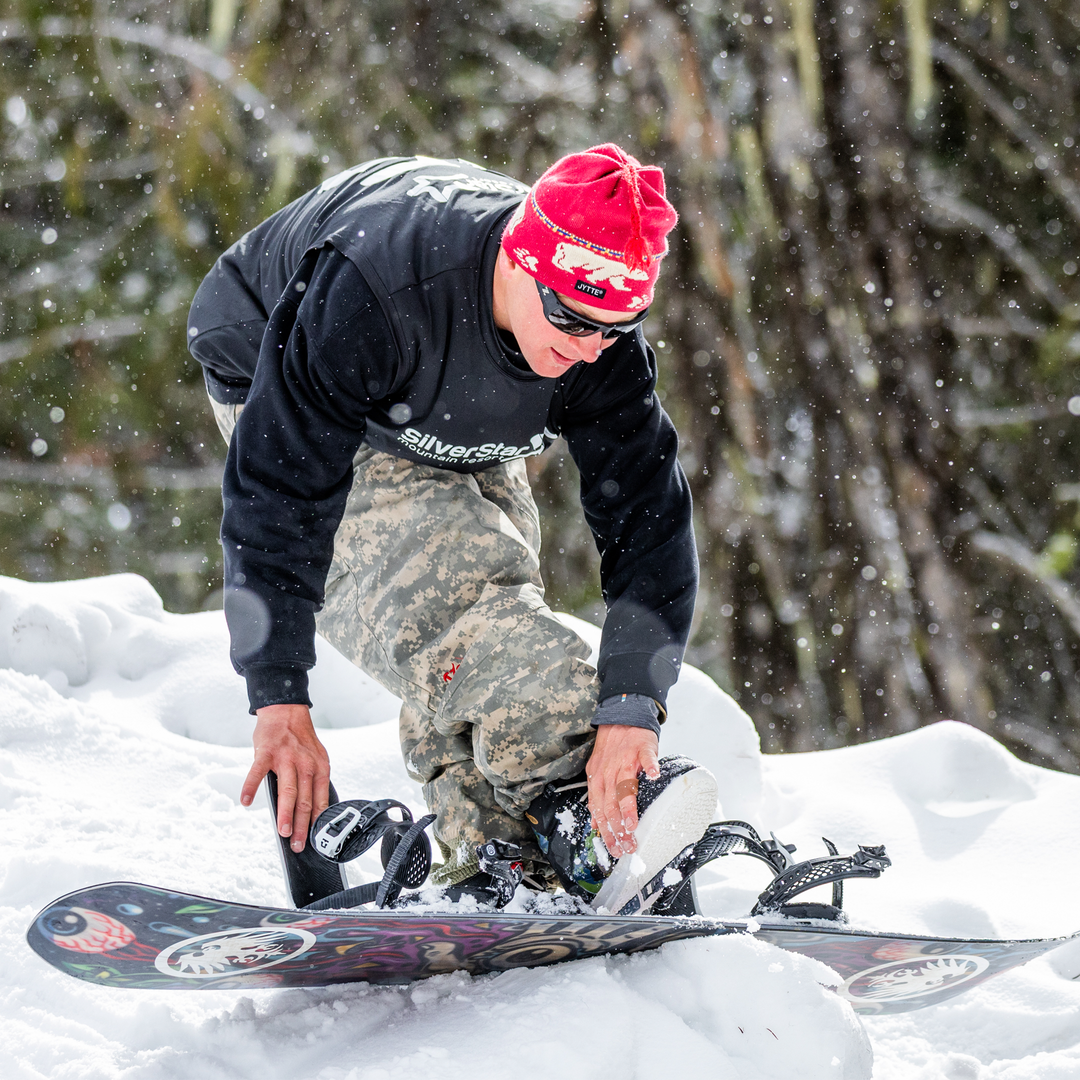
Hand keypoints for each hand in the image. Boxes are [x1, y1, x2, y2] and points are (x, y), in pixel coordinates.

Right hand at [240, 703, 330, 852]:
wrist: (286, 711)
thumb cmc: (300, 739)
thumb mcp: (316, 758)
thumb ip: (314, 781)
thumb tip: (311, 812)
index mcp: (319, 768)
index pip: (320, 800)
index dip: (317, 822)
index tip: (314, 840)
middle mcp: (305, 764)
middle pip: (305, 800)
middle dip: (302, 825)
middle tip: (298, 844)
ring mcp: (285, 758)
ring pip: (287, 791)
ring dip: (285, 813)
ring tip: (283, 832)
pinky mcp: (266, 752)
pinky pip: (257, 772)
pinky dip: (250, 787)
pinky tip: (246, 802)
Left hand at [585, 724, 660, 858]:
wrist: (621, 718)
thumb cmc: (612, 748)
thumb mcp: (598, 772)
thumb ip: (597, 798)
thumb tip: (595, 824)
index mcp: (597, 779)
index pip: (598, 810)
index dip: (605, 832)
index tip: (613, 848)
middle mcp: (608, 772)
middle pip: (610, 805)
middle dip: (617, 829)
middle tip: (627, 846)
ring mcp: (625, 760)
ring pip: (624, 787)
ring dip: (628, 809)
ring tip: (633, 826)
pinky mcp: (641, 748)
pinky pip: (646, 758)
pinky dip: (650, 767)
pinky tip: (654, 776)